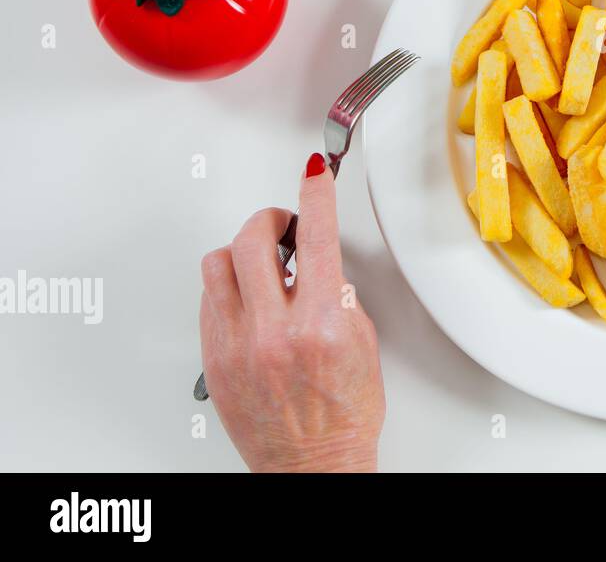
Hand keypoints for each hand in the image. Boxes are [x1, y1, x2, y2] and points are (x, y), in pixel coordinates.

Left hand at [199, 154, 384, 471]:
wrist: (312, 465)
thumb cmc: (345, 415)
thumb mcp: (362, 343)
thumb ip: (339, 295)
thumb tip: (320, 261)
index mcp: (319, 325)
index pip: (318, 239)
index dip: (316, 196)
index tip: (315, 174)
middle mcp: (272, 333)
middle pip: (251, 241)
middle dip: (270, 221)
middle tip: (284, 225)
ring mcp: (236, 347)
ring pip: (218, 265)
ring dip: (241, 254)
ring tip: (262, 265)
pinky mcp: (213, 360)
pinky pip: (209, 301)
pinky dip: (229, 289)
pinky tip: (250, 300)